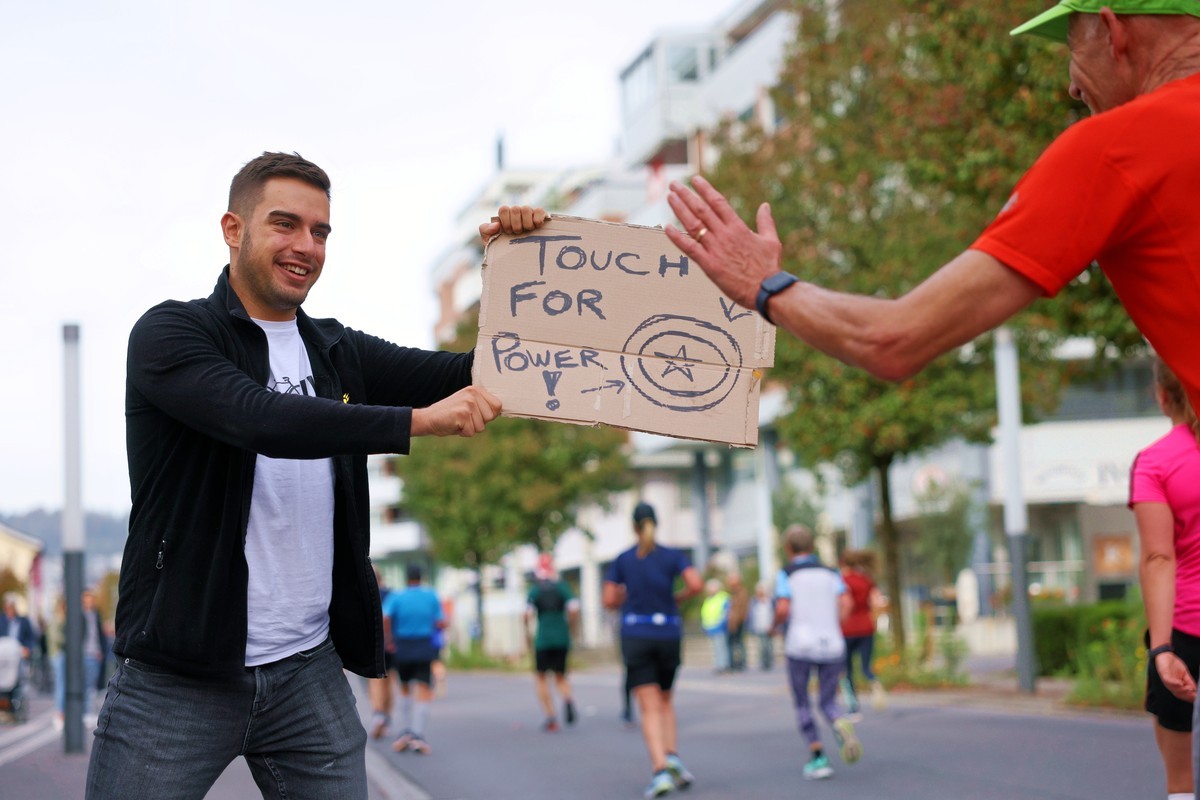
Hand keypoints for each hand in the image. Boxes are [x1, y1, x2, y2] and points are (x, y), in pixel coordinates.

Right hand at [411, 385, 501, 436]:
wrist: (428, 418)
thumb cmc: (451, 416)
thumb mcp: (469, 406)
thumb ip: (483, 407)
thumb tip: (501, 411)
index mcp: (476, 390)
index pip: (498, 406)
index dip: (488, 416)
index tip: (475, 415)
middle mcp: (473, 394)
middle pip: (490, 417)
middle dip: (478, 423)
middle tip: (463, 419)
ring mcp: (468, 403)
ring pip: (481, 427)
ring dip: (469, 429)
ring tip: (458, 421)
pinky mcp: (462, 414)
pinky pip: (471, 432)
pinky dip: (462, 433)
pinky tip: (453, 425)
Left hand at [478, 205, 547, 244]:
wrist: (518, 261)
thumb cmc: (503, 248)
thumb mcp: (489, 241)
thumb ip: (485, 230)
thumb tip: (496, 224)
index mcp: (506, 216)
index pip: (504, 209)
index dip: (506, 221)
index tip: (508, 232)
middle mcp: (517, 213)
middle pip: (515, 209)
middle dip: (515, 224)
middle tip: (517, 233)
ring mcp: (529, 214)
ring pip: (526, 209)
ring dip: (526, 222)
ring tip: (527, 231)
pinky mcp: (541, 217)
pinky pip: (539, 211)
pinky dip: (537, 218)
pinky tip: (537, 227)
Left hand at [663, 175, 783, 309]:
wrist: (766, 290)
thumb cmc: (770, 267)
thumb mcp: (771, 240)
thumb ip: (766, 221)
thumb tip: (765, 205)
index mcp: (738, 227)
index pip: (718, 202)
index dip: (705, 189)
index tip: (695, 180)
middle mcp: (725, 234)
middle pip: (702, 209)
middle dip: (686, 195)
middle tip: (674, 185)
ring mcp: (715, 249)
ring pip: (693, 225)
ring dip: (680, 209)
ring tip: (669, 197)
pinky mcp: (709, 265)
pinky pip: (689, 248)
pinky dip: (677, 238)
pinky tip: (667, 228)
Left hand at [1157, 651, 1196, 702]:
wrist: (1165, 654)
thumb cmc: (1174, 665)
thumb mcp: (1184, 674)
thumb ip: (1189, 681)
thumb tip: (1196, 689)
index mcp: (1176, 686)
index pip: (1182, 694)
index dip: (1190, 697)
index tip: (1196, 697)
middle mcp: (1170, 685)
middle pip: (1178, 694)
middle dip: (1187, 695)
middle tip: (1194, 695)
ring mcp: (1166, 680)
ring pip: (1174, 689)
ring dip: (1182, 690)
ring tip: (1189, 689)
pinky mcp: (1163, 674)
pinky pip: (1168, 680)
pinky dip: (1174, 683)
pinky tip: (1180, 683)